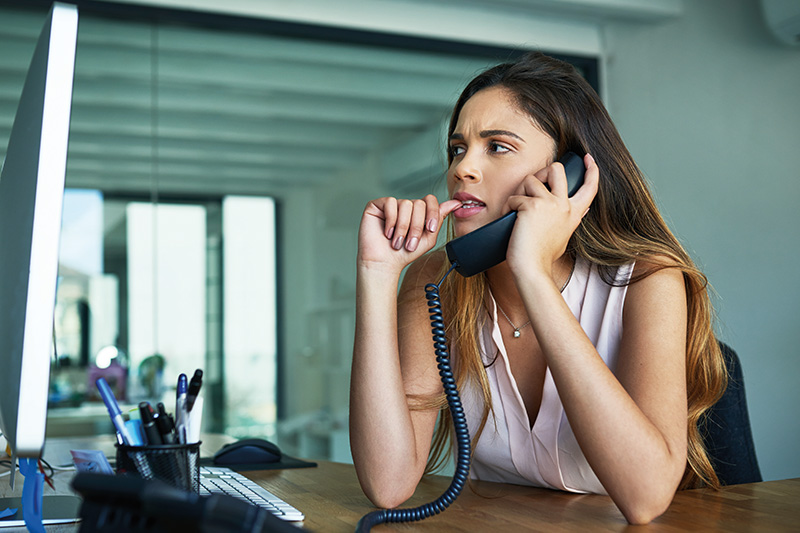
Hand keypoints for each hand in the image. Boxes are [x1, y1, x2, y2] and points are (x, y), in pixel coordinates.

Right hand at [358, 194, 460, 272]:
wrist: (384, 264)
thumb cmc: (404, 253)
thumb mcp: (428, 238)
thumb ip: (439, 219)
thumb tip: (456, 202)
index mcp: (417, 212)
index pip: (430, 200)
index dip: (432, 212)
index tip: (431, 229)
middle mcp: (405, 206)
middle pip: (419, 204)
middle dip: (417, 226)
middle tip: (410, 243)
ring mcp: (391, 205)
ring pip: (405, 204)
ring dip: (403, 227)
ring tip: (397, 242)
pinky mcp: (376, 205)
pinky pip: (389, 202)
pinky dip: (391, 220)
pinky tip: (387, 233)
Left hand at [505, 153, 598, 276]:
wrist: (532, 268)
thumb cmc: (542, 256)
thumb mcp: (564, 236)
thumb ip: (571, 220)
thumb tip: (584, 211)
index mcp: (574, 213)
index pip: (590, 187)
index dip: (592, 170)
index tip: (588, 158)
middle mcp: (564, 205)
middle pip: (557, 169)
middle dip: (542, 171)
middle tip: (531, 186)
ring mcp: (549, 204)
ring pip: (531, 180)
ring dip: (519, 193)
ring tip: (516, 211)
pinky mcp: (531, 205)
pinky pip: (515, 197)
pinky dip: (508, 207)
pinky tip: (509, 220)